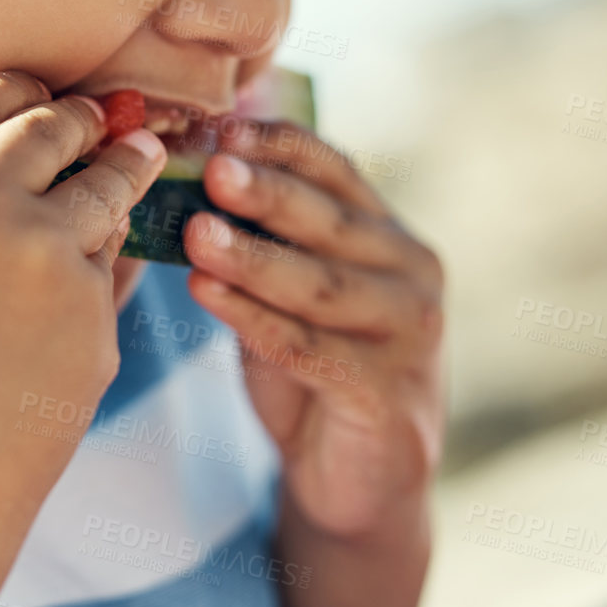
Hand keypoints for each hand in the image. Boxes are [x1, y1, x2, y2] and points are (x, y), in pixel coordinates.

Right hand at [0, 71, 167, 606]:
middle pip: (53, 125)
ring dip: (126, 169)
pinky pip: (111, 263)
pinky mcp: (89, 301)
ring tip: (142, 156)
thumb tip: (67, 133)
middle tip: (106, 119)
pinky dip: (102, 269)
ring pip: (105, 184)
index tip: (49, 95)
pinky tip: (72, 297)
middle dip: (85, 122)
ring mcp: (38, 246)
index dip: (27, 92)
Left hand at [181, 119, 444, 540]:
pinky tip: (207, 294)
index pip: (337, 170)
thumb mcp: (295, 292)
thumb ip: (265, 238)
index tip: (223, 127)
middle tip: (213, 168)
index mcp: (390, 235)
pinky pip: (310, 350)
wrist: (362, 480)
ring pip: (320, 286)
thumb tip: (194, 169)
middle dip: (268, 194)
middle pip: (331, 223)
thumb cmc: (318, 368)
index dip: (281, 145)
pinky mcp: (386, 395)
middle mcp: (412, 274)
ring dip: (254, 258)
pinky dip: (255, 320)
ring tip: (196, 234)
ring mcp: (408, 336)